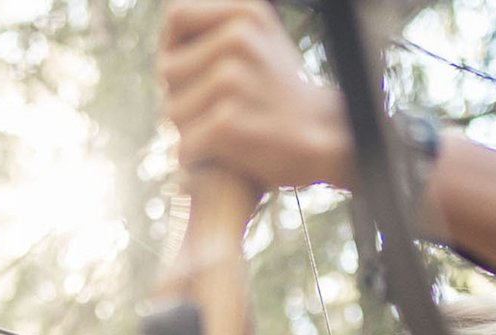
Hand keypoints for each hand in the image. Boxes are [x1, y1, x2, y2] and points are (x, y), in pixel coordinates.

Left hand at [158, 0, 353, 189]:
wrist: (328, 140)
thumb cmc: (282, 94)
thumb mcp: (259, 40)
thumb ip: (216, 30)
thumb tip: (168, 33)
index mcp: (245, 12)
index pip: (177, 17)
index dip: (173, 47)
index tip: (191, 72)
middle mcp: (237, 38)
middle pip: (167, 70)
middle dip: (181, 96)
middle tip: (216, 112)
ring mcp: (231, 79)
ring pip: (172, 112)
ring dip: (190, 131)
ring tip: (228, 133)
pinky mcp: (226, 122)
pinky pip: (185, 146)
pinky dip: (199, 160)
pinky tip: (225, 157)